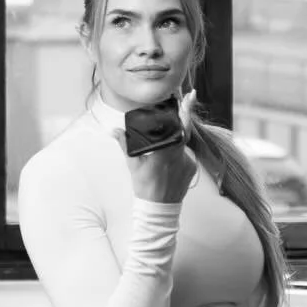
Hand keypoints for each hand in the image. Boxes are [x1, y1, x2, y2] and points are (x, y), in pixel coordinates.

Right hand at [125, 90, 197, 204]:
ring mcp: (188, 162)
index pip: (177, 127)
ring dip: (176, 137)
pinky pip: (186, 153)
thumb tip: (114, 131)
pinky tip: (170, 156)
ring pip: (184, 142)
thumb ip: (125, 145)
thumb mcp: (133, 165)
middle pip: (184, 129)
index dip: (184, 112)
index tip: (189, 97)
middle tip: (188, 96)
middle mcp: (180, 156)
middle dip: (186, 113)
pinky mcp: (192, 168)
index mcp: (165, 153)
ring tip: (168, 136)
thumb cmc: (145, 187)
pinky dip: (178, 151)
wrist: (159, 209)